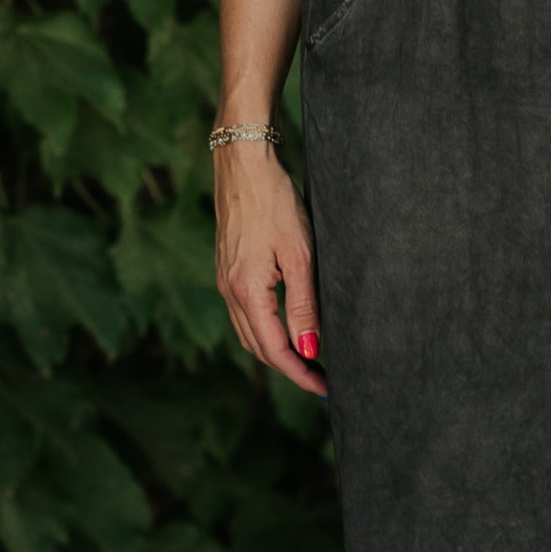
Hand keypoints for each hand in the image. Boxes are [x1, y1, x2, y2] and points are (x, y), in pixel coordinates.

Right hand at [213, 139, 326, 397]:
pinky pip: (245, 313)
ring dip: (276, 351)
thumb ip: (304, 305)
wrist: (243, 162)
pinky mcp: (228, 268)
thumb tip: (310, 349)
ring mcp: (225, 280)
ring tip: (308, 359)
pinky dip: (265, 329)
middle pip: (258, 348)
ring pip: (249, 332)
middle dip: (289, 367)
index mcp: (246, 291)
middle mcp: (230, 290)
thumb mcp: (300, 254)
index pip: (274, 350)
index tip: (325, 389)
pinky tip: (286, 327)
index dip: (300, 374)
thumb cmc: (275, 202)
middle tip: (322, 379)